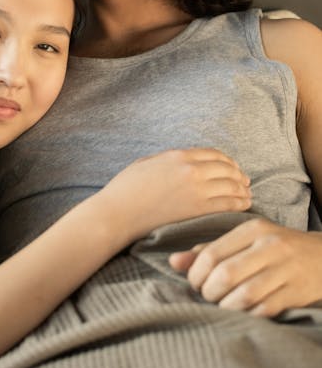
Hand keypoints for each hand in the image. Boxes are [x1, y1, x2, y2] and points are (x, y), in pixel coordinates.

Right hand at [96, 148, 251, 244]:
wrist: (118, 213)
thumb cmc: (127, 188)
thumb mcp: (149, 162)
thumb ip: (171, 159)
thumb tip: (186, 161)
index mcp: (179, 155)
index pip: (215, 154)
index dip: (228, 161)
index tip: (233, 168)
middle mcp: (192, 170)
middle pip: (226, 168)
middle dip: (238, 175)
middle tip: (245, 181)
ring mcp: (196, 190)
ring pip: (231, 186)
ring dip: (242, 189)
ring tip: (247, 195)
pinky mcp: (197, 211)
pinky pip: (227, 204)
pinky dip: (239, 204)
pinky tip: (244, 206)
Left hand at [169, 217, 321, 315]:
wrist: (321, 256)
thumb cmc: (274, 247)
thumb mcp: (244, 240)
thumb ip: (210, 249)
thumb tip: (174, 262)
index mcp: (253, 229)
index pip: (212, 253)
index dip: (195, 273)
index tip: (194, 281)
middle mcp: (270, 246)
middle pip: (226, 274)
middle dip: (208, 290)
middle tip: (207, 294)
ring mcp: (285, 270)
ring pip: (244, 295)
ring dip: (225, 305)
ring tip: (221, 304)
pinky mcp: (296, 292)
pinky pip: (264, 310)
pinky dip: (247, 314)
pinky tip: (241, 311)